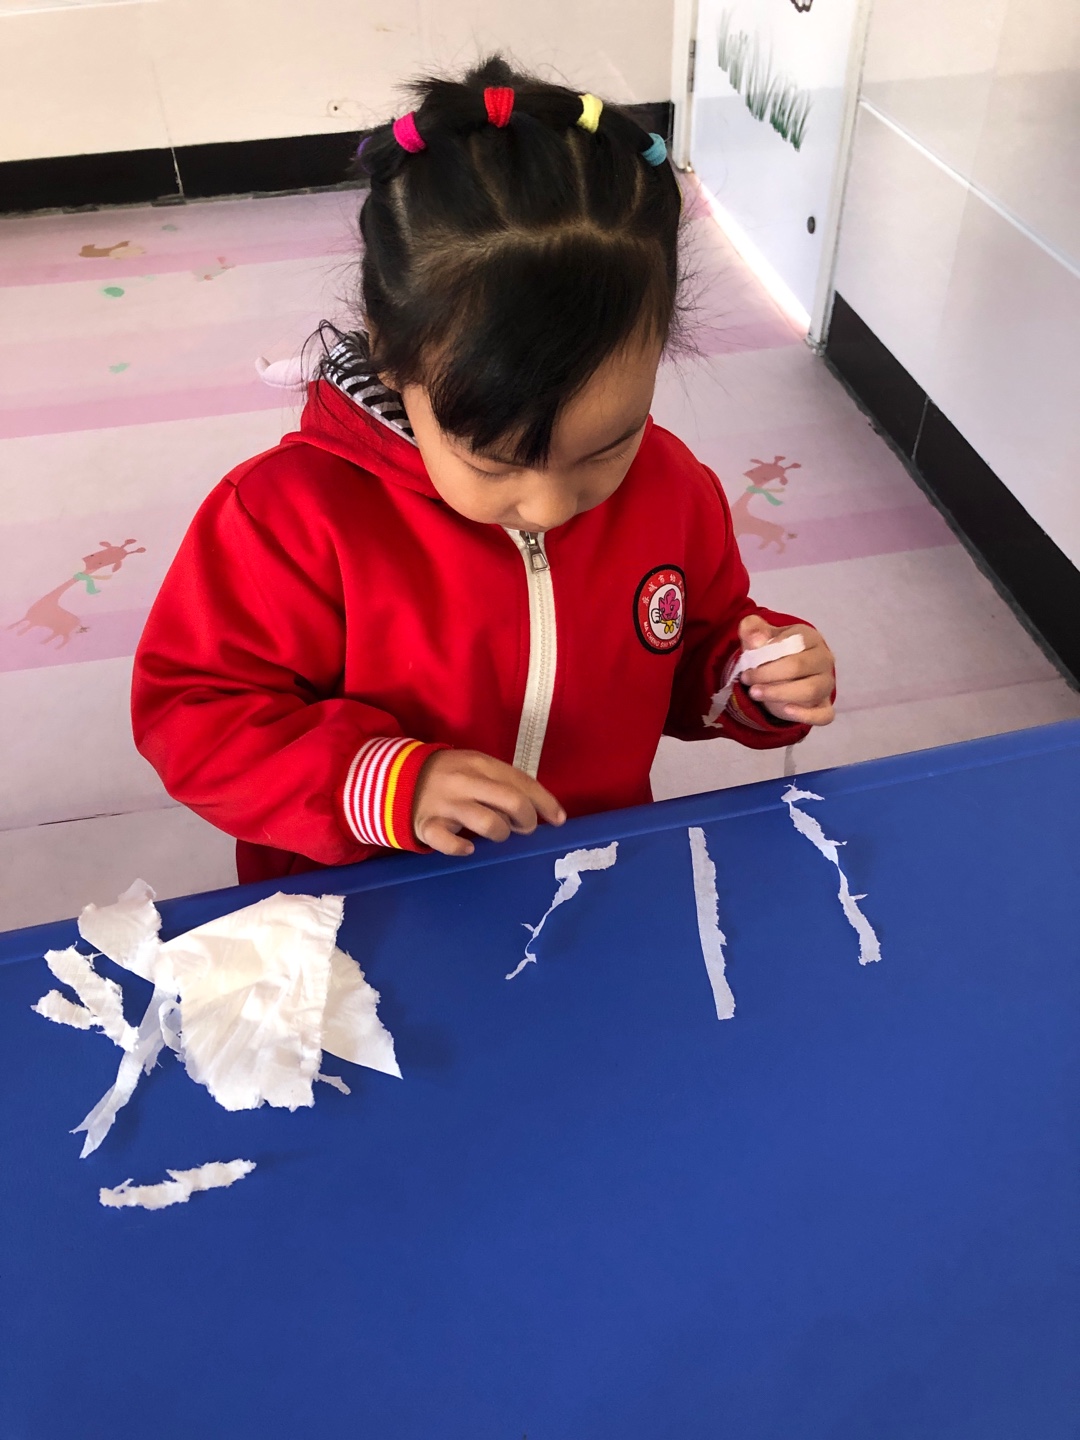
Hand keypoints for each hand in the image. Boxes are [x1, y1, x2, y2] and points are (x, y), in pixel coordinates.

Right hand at [413, 750, 566, 857]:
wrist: (396, 780)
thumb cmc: (450, 777)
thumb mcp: (476, 769)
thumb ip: (504, 783)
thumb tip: (539, 808)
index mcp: (480, 763)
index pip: (522, 782)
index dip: (545, 803)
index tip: (559, 820)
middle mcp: (465, 781)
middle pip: (512, 801)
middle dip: (527, 819)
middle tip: (525, 828)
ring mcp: (446, 804)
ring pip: (489, 823)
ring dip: (501, 832)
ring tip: (498, 833)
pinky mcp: (428, 825)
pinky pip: (450, 843)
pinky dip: (463, 848)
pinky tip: (468, 847)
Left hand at [739, 614, 834, 725]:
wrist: (781, 674)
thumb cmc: (772, 652)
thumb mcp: (758, 637)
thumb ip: (753, 630)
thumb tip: (756, 640)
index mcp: (810, 638)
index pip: (793, 642)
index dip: (767, 653)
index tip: (747, 662)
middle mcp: (824, 659)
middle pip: (799, 666)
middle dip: (768, 674)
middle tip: (747, 679)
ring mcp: (826, 684)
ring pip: (810, 690)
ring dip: (778, 693)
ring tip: (755, 693)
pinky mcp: (825, 706)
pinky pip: (824, 715)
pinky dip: (807, 715)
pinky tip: (786, 711)